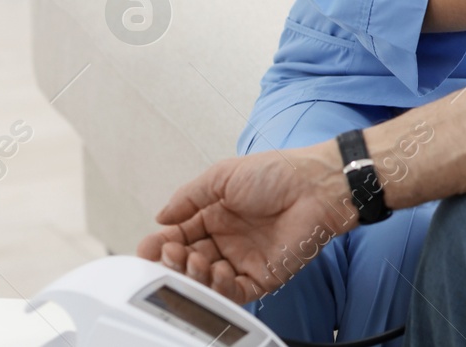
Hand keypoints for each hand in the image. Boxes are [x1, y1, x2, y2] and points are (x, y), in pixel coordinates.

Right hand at [136, 144, 354, 304]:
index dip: (162, 245)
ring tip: (195, 259)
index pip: (179, 237)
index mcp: (215, 216)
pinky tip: (217, 270)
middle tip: (170, 255)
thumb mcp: (223, 175)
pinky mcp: (263, 277)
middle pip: (189, 262)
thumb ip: (189, 197)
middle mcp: (227, 241)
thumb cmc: (278, 172)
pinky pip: (234, 293)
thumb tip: (160, 217)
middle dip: (174, 262)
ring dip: (194, 276)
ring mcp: (243, 261)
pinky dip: (220, 288)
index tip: (148, 247)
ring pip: (207, 282)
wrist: (317, 185)